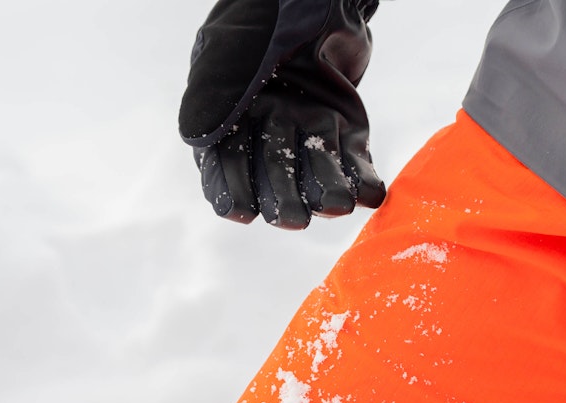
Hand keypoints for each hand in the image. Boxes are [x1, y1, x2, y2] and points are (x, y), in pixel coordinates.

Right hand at [179, 0, 385, 228]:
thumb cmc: (273, 10)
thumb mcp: (240, 44)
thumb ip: (220, 89)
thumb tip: (196, 138)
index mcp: (231, 109)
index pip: (224, 160)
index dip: (231, 187)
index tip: (241, 211)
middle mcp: (267, 124)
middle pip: (273, 171)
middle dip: (282, 197)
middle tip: (292, 219)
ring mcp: (307, 126)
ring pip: (314, 168)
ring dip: (326, 190)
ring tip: (337, 206)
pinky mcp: (345, 127)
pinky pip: (351, 159)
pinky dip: (361, 178)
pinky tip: (370, 194)